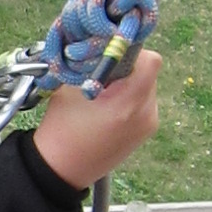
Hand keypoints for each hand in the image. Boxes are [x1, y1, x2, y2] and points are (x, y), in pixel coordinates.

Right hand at [32, 46, 161, 188]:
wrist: (60, 171)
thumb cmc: (60, 129)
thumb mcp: (71, 87)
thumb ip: (91, 63)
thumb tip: (102, 41)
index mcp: (129, 103)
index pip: (150, 61)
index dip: (131, 51)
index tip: (111, 54)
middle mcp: (147, 114)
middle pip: (148, 72)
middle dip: (127, 68)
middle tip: (102, 75)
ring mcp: (149, 125)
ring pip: (147, 86)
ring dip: (128, 83)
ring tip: (103, 95)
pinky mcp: (145, 133)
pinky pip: (143, 103)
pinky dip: (129, 98)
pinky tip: (107, 109)